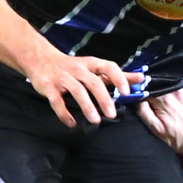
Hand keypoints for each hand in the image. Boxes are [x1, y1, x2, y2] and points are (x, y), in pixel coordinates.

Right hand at [25, 49, 144, 127]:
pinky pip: (57, 102)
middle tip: (112, 114)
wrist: (40, 59)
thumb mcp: (94, 67)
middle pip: (94, 82)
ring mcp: (63, 78)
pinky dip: (65, 114)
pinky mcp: (50, 88)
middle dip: (104, 98)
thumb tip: (141, 79)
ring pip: (77, 91)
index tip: (126, 92)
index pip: (108, 67)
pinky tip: (72, 123)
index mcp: (90, 64)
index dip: (118, 78)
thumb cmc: (72, 66)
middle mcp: (78, 69)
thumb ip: (116, 75)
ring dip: (87, 107)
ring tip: (95, 120)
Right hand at [135, 85, 182, 152]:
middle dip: (151, 89)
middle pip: (156, 83)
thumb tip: (136, 97)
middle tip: (152, 101)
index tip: (140, 97)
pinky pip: (175, 83)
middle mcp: (174, 91)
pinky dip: (170, 88)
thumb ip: (142, 110)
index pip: (146, 87)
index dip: (141, 91)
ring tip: (162, 102)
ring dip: (160, 88)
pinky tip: (170, 99)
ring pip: (165, 82)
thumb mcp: (153, 127)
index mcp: (164, 100)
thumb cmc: (174, 137)